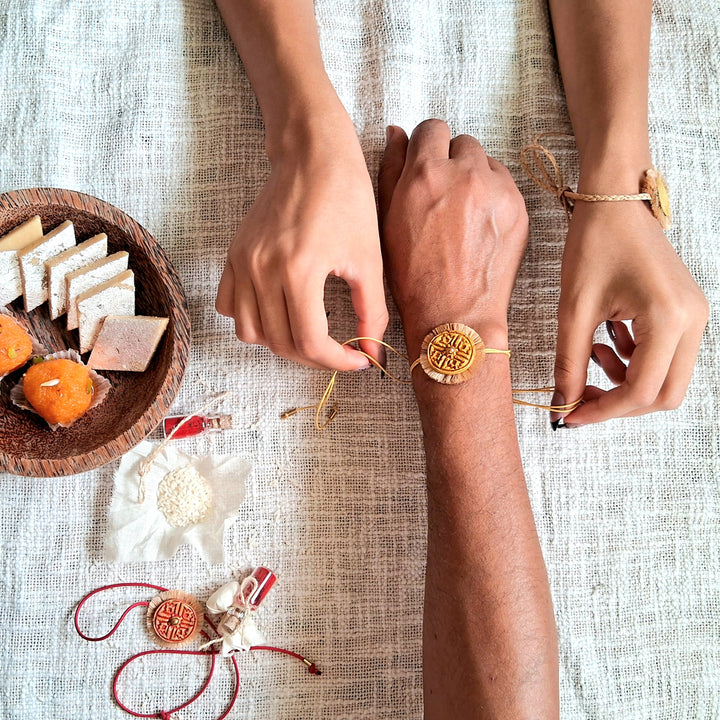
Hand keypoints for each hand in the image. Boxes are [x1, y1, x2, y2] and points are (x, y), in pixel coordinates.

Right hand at [215, 122, 387, 370]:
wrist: (313, 155)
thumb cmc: (347, 198)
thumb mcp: (369, 259)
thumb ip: (372, 313)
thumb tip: (373, 355)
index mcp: (299, 271)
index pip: (310, 343)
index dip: (337, 362)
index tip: (358, 361)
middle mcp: (262, 270)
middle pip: (281, 344)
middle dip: (315, 358)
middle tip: (340, 352)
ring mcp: (243, 263)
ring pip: (251, 333)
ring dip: (282, 344)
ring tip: (310, 335)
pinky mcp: (234, 255)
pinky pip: (230, 307)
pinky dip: (253, 321)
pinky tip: (280, 312)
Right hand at [378, 120, 527, 356]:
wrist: (454, 314)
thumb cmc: (413, 276)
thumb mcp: (387, 222)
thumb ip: (391, 171)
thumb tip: (396, 133)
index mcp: (425, 174)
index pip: (432, 128)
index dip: (426, 146)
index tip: (426, 165)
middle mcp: (464, 174)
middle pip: (462, 142)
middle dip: (452, 163)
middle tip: (443, 197)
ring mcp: (496, 190)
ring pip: (485, 162)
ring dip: (474, 177)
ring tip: (462, 215)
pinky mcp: (518, 207)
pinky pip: (504, 184)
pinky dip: (493, 197)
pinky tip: (479, 226)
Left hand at [553, 200, 708, 426]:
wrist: (614, 199)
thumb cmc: (594, 243)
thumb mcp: (573, 309)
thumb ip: (568, 363)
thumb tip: (562, 405)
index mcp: (669, 319)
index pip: (641, 391)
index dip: (602, 411)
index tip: (569, 415)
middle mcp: (693, 321)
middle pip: (665, 395)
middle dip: (619, 403)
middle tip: (580, 396)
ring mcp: (693, 316)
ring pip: (666, 379)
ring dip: (626, 381)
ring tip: (591, 353)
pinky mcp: (684, 311)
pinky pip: (665, 356)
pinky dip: (634, 361)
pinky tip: (605, 341)